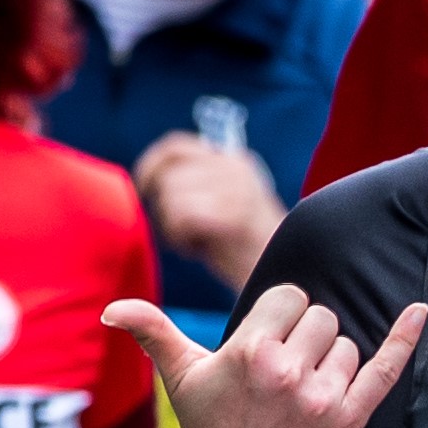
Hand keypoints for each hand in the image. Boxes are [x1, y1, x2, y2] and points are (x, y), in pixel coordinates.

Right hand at [107, 287, 423, 427]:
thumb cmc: (209, 425)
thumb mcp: (180, 376)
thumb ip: (152, 332)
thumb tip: (113, 309)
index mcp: (250, 352)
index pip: (291, 297)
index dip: (278, 316)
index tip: (266, 339)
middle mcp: (288, 372)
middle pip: (321, 317)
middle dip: (302, 336)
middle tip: (280, 370)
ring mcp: (323, 397)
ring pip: (346, 343)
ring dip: (329, 358)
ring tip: (298, 388)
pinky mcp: (350, 417)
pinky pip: (387, 368)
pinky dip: (404, 338)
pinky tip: (418, 312)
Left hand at [132, 131, 289, 287]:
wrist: (283, 280)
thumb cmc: (243, 248)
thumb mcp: (224, 202)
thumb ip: (197, 182)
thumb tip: (152, 174)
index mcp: (234, 161)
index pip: (176, 147)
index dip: (151, 165)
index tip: (144, 189)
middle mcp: (236, 169)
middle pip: (169, 177)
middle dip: (164, 208)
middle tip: (185, 232)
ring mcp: (237, 190)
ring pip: (171, 199)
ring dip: (173, 228)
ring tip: (197, 242)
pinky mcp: (233, 214)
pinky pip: (181, 218)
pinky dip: (180, 240)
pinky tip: (198, 251)